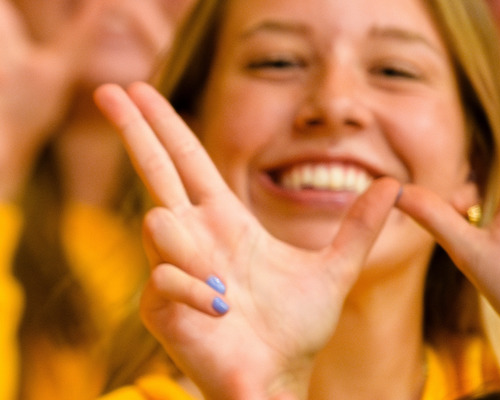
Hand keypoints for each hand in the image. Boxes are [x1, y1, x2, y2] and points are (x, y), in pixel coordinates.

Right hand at [94, 84, 402, 398]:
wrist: (280, 378)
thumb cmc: (297, 329)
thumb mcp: (336, 271)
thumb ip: (358, 228)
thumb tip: (393, 187)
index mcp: (223, 220)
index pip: (186, 159)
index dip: (163, 123)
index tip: (138, 88)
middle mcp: (191, 237)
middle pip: (153, 170)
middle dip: (132, 130)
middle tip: (106, 90)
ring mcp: (170, 270)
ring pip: (159, 225)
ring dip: (189, 248)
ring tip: (226, 287)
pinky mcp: (159, 307)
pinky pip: (164, 279)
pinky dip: (195, 291)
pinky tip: (221, 308)